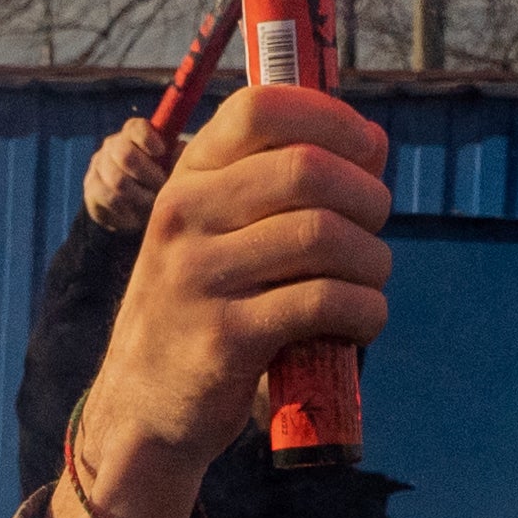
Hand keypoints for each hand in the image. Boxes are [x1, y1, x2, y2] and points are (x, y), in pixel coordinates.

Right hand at [41, 87, 388, 517]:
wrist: (143, 407)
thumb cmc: (200, 309)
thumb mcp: (210, 234)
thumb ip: (270, 189)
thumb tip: (371, 146)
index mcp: (186, 180)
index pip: (260, 110)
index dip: (332, 118)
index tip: (369, 150)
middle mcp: (185, 217)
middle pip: (308, 170)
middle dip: (367, 198)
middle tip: (374, 230)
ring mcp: (200, 278)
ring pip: (325, 237)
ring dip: (373, 261)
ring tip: (370, 283)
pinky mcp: (226, 338)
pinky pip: (325, 302)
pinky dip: (365, 311)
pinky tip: (360, 323)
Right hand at [80, 115, 178, 235]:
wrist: (126, 208)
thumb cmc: (153, 180)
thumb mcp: (167, 168)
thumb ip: (175, 158)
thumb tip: (181, 148)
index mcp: (132, 134)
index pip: (135, 127)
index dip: (148, 138)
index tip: (161, 151)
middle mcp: (113, 145)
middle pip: (125, 154)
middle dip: (148, 174)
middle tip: (162, 188)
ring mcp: (99, 166)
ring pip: (118, 180)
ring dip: (140, 196)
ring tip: (153, 204)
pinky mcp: (91, 188)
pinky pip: (110, 199)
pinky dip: (127, 209)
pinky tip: (137, 216)